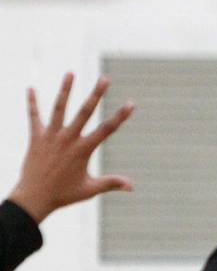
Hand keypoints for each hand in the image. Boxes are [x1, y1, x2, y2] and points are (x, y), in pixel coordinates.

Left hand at [8, 74, 134, 223]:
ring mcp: (50, 136)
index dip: (120, 116)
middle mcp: (67, 139)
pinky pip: (33, 117)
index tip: (131, 104)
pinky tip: (31, 88)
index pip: (106, 129)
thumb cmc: (64, 195)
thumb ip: (111, 183)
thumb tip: (132, 186)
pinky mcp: (36, 138)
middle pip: (85, 112)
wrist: (34, 197)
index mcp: (83, 150)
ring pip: (59, 108)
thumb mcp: (90, 189)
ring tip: (71, 73)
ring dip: (65, 90)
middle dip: (96, 94)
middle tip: (105, 79)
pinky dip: (32, 103)